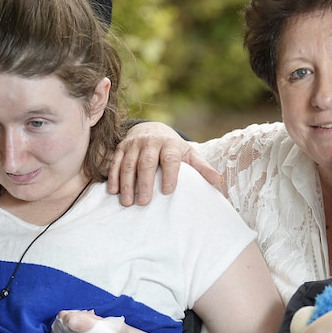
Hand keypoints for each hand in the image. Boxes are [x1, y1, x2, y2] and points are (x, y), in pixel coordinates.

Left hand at [50, 310, 125, 332]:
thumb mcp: (111, 328)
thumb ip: (90, 325)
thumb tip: (70, 321)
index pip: (71, 326)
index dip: (82, 317)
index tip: (95, 321)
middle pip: (64, 323)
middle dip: (78, 316)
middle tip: (92, 322)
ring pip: (60, 322)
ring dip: (73, 317)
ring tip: (86, 325)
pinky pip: (56, 323)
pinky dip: (67, 320)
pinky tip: (77, 326)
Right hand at [107, 122, 221, 205]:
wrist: (152, 129)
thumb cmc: (174, 148)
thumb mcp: (189, 154)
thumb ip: (202, 167)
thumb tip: (218, 181)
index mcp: (170, 144)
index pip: (169, 159)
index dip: (169, 174)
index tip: (168, 191)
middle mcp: (151, 142)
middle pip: (146, 163)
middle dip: (144, 183)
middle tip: (144, 203)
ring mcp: (134, 144)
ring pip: (128, 164)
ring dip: (127, 184)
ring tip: (127, 202)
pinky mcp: (121, 147)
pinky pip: (115, 162)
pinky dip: (113, 177)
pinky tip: (114, 191)